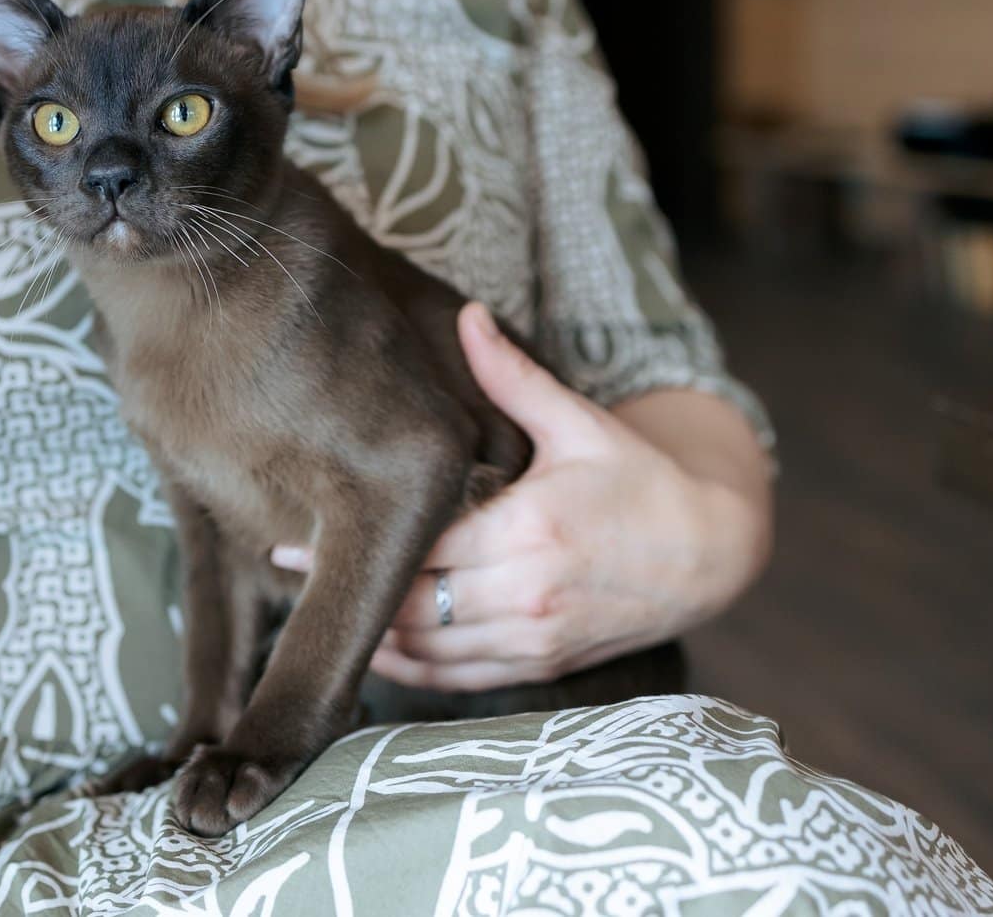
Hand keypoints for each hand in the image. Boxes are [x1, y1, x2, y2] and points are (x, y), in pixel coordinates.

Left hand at [271, 302, 769, 692]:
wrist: (709, 552)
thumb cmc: (639, 479)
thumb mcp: (579, 423)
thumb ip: (512, 377)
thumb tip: (466, 314)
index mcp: (528, 528)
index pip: (418, 545)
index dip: (350, 543)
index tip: (289, 535)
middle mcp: (526, 592)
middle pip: (409, 603)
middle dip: (345, 587)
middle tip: (282, 564)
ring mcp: (534, 637)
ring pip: (427, 650)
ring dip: (369, 634)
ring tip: (313, 605)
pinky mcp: (542, 664)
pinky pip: (459, 679)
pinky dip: (410, 671)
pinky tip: (373, 649)